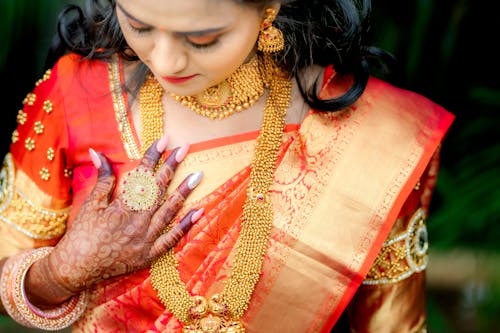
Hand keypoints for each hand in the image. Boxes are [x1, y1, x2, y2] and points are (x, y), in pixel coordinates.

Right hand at [37, 136, 202, 297]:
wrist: (77, 270)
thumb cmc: (81, 236)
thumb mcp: (89, 205)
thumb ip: (102, 180)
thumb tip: (99, 153)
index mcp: (122, 207)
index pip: (142, 176)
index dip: (153, 157)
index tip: (164, 141)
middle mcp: (137, 221)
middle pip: (158, 189)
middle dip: (172, 167)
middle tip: (184, 148)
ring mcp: (146, 238)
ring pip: (169, 210)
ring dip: (184, 191)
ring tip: (198, 175)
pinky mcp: (150, 254)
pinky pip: (172, 238)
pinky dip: (186, 225)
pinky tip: (199, 211)